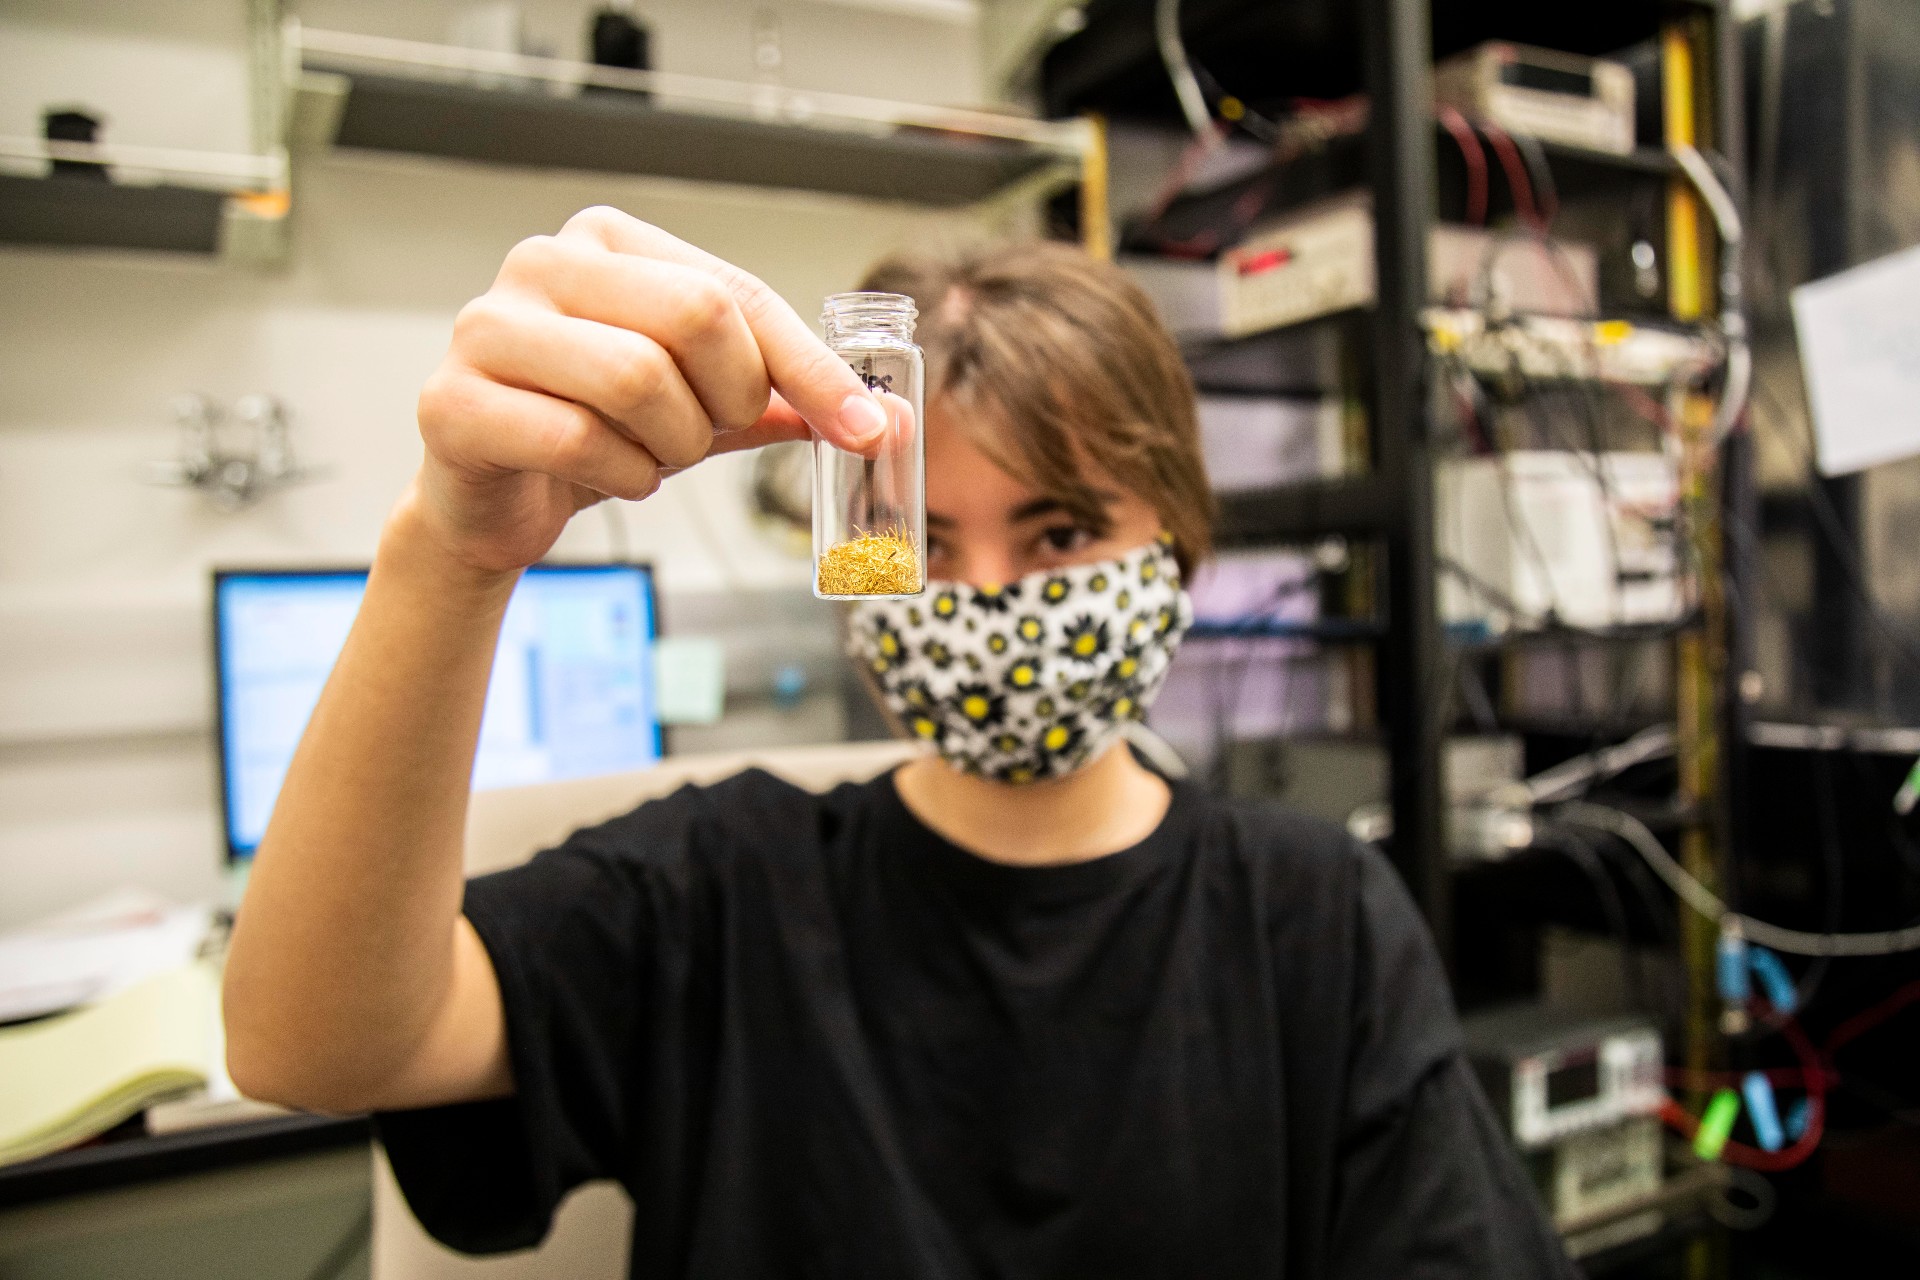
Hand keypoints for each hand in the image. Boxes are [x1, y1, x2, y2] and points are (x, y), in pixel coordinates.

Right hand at [411, 206, 891, 573]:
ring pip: (638, 380)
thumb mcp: (698, 403)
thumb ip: (777, 396)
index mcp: (609, 240)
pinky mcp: (454, 402)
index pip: (736, 292)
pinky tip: (609, 476)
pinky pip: (579, 441)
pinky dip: (622, 477)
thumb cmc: (593, 430)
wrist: (493, 500)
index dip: (810, 366)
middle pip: (695, 317)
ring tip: (649, 456)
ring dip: (671, 445)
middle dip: (727, 399)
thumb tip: (876, 419)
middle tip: (709, 434)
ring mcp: (488, 326)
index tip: (863, 427)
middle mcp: (544, 262)